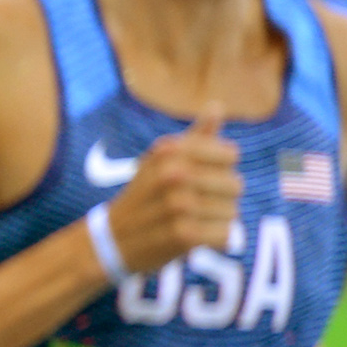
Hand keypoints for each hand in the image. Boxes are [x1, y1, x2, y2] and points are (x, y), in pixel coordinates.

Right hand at [99, 111, 244, 274]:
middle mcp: (174, 174)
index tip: (199, 179)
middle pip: (235, 185)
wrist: (111, 240)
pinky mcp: (183, 235)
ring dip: (217, 221)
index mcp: (170, 150)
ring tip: (191, 222)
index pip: (231, 155)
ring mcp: (178, 205)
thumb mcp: (161, 161)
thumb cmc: (145, 195)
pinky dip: (214, 240)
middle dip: (221, 198)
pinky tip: (195, 238)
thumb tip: (217, 106)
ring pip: (233, 212)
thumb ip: (195, 137)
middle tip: (194, 206)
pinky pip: (226, 235)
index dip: (220, 169)